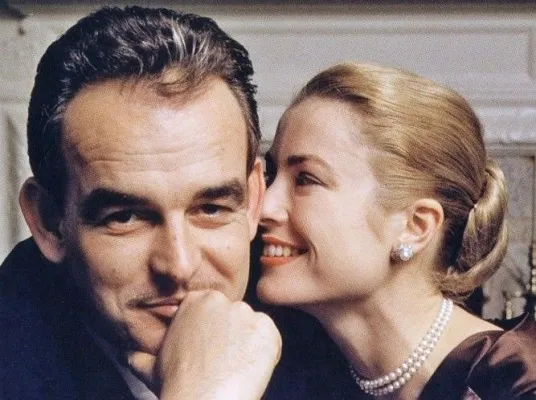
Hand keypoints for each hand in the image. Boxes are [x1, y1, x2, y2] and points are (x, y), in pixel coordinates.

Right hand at [128, 290, 280, 399]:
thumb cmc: (178, 385)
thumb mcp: (151, 366)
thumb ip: (142, 355)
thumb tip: (131, 356)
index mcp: (196, 302)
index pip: (214, 310)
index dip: (215, 332)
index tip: (212, 350)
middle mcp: (222, 301)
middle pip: (235, 317)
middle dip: (232, 337)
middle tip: (224, 362)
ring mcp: (246, 314)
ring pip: (254, 327)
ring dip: (249, 345)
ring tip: (236, 369)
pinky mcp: (267, 329)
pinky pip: (271, 341)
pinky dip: (266, 355)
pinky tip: (249, 370)